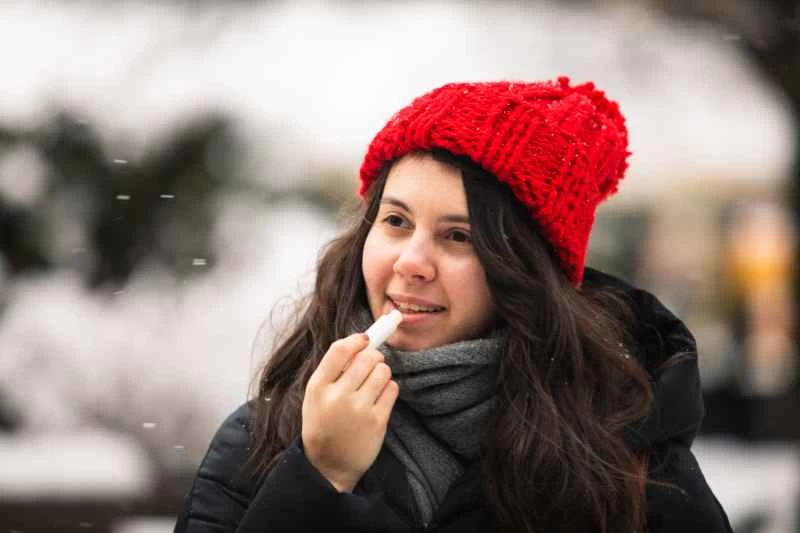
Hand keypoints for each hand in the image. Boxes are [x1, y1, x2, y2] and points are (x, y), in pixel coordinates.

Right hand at [301, 333, 398, 491]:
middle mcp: (338, 397)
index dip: (356, 340)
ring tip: (373, 383)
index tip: (364, 340)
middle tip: (371, 362)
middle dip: (373, 355)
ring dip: (381, 372)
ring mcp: (359, 410)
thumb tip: (363, 341)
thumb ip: (333, 370)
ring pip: (383, 371)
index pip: (340, 350)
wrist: (328, 465)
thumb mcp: (316, 396)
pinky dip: (388, 388)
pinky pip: (392, 388)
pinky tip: (378, 397)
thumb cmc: (324, 423)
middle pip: (367, 357)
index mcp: (318, 387)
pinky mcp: (377, 421)